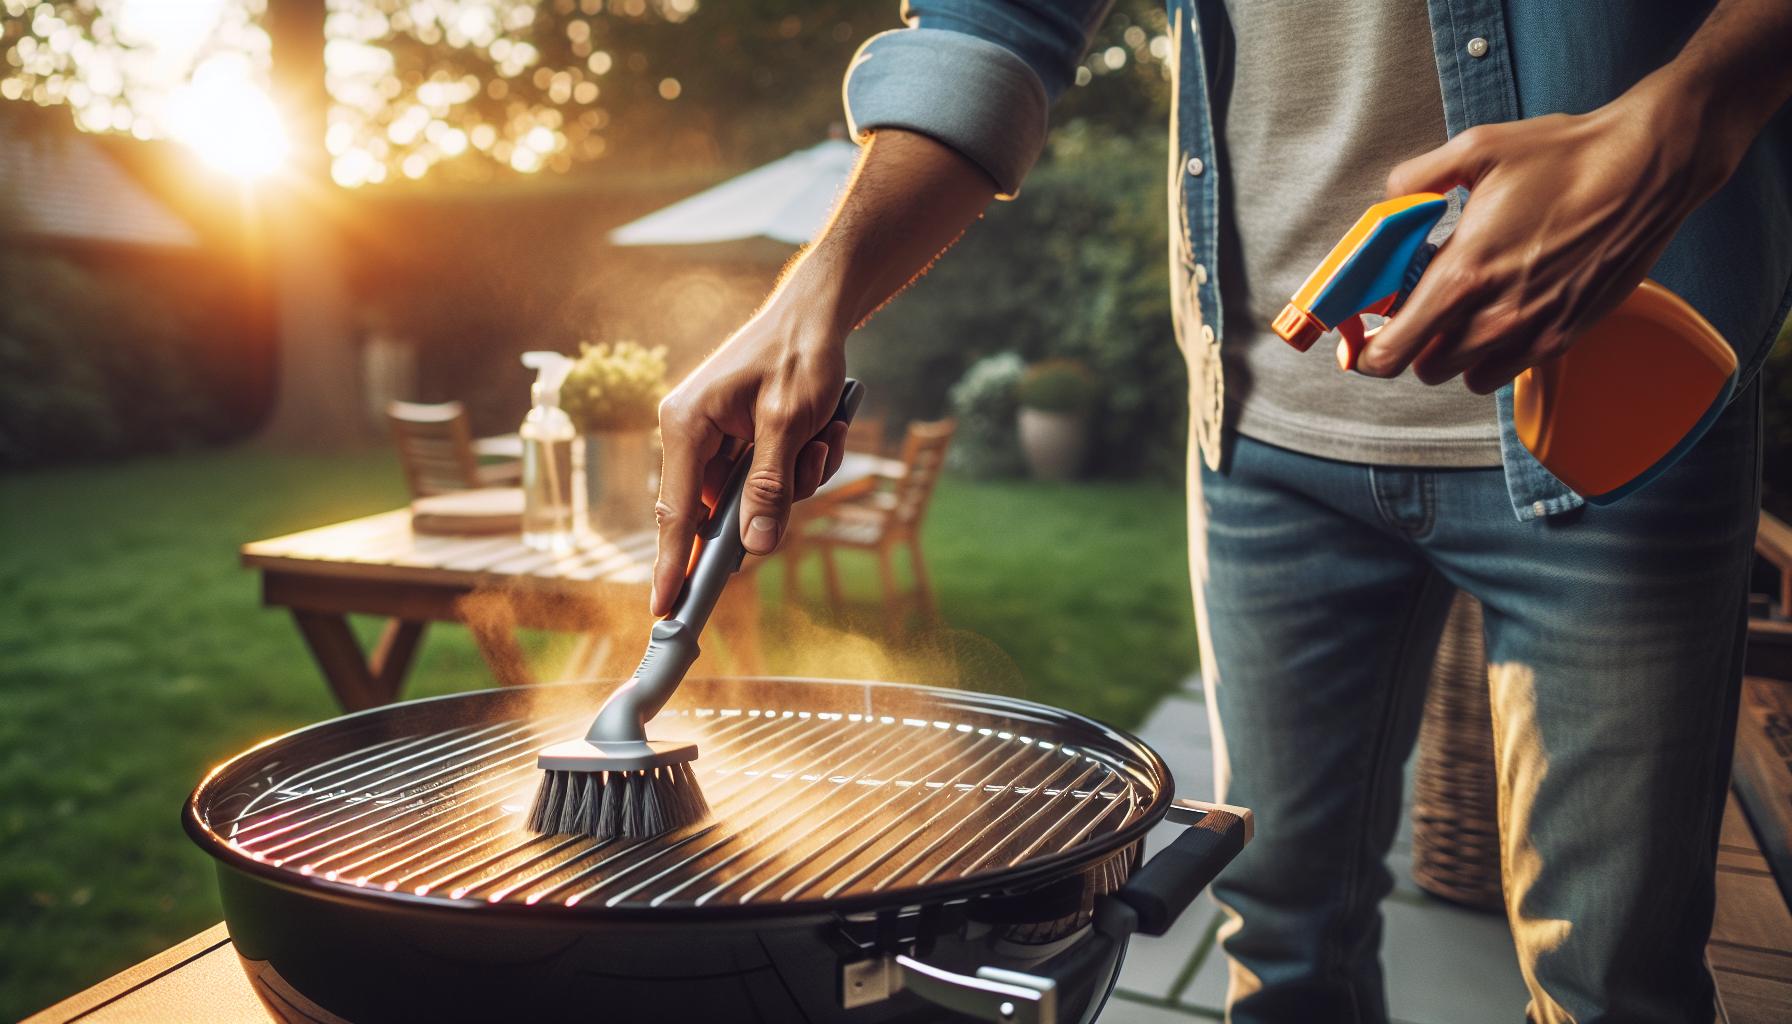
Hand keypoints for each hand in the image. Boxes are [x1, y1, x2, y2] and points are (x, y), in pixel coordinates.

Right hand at [651, 292, 847, 615]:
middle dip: (774, 500)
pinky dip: (804, 464)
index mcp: (686, 425)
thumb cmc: (799, 355)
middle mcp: (692, 433)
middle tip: (808, 460)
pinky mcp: (743, 438)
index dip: (672, 564)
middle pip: (720, 508)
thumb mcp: (790, 423)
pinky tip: (826, 429)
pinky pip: (771, 478)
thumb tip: (755, 547)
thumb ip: (770, 487)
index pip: (675, 512)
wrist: (821, 312)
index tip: (664, 609)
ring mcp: (717, 437)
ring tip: (824, 433)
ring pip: (755, 497)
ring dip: (799, 478)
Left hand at [1356, 80, 1740, 393]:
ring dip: (1450, 351)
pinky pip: (1504, 373)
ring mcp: (1532, 331)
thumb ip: (1415, 179)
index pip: (1391, 352)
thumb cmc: (1566, 157)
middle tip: (1420, 304)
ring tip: (1461, 308)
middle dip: (1411, 341)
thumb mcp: (1476, 149)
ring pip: (1462, 375)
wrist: (1647, 168)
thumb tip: (1390, 202)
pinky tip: (1498, 315)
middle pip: (1422, 368)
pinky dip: (1490, 356)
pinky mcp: (1564, 337)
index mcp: (1463, 274)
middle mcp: (1495, 316)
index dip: (1367, 349)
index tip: (1367, 329)